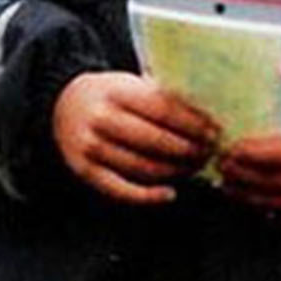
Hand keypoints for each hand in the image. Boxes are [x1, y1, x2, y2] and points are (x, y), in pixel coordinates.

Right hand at [52, 72, 218, 203]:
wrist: (64, 105)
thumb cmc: (113, 95)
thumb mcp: (134, 84)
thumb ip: (165, 95)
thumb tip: (212, 110)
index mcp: (117, 93)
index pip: (165, 110)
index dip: (194, 124)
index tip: (216, 130)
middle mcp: (101, 120)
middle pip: (157, 141)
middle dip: (191, 149)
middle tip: (211, 152)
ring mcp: (92, 148)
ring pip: (143, 167)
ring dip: (176, 171)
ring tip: (196, 168)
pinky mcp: (86, 172)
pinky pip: (121, 190)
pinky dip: (147, 196)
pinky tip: (170, 194)